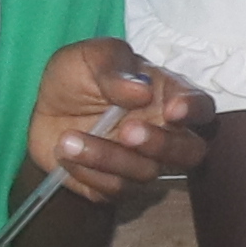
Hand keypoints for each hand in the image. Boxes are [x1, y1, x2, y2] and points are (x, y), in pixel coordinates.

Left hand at [28, 37, 210, 212]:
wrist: (44, 106)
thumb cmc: (78, 75)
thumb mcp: (90, 57)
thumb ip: (114, 69)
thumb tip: (142, 90)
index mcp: (168, 95)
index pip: (201, 106)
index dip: (194, 110)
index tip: (173, 109)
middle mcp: (163, 132)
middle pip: (190, 152)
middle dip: (162, 145)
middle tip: (128, 131)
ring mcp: (142, 161)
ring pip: (147, 173)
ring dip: (109, 158)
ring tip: (69, 138)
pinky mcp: (116, 184)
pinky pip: (114, 190)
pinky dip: (89, 173)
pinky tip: (66, 152)